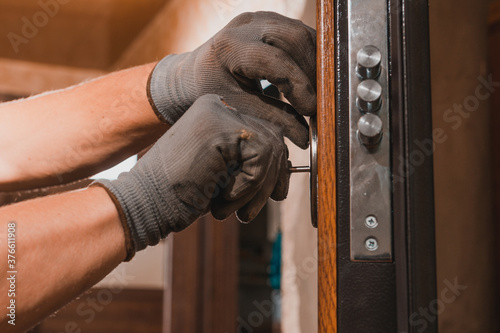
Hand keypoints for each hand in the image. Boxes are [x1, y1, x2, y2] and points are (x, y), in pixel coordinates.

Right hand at [95, 95, 289, 256]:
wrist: (143, 203)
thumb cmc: (180, 194)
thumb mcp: (223, 172)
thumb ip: (250, 162)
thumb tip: (287, 167)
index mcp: (217, 112)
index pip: (265, 132)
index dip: (275, 167)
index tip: (274, 193)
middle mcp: (219, 105)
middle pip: (274, 137)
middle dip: (273, 179)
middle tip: (253, 210)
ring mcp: (220, 112)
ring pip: (272, 148)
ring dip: (258, 189)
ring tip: (236, 211)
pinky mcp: (221, 128)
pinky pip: (262, 157)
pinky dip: (249, 187)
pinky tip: (223, 199)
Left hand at [147, 11, 315, 148]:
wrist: (192, 75)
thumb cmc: (211, 93)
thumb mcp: (239, 109)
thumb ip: (273, 120)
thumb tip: (307, 137)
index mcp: (230, 47)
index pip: (276, 61)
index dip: (300, 86)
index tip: (313, 110)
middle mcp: (245, 26)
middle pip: (294, 39)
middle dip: (313, 71)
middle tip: (322, 101)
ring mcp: (259, 19)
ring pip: (301, 32)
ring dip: (316, 62)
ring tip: (320, 91)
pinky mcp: (269, 21)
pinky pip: (298, 33)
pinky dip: (310, 55)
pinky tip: (313, 77)